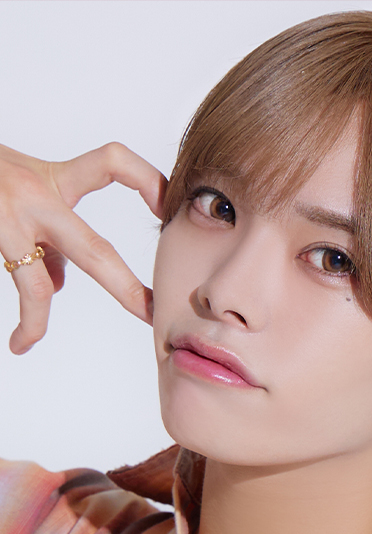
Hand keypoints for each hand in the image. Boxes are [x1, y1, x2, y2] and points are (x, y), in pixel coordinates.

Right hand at [0, 142, 166, 354]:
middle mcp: (35, 196)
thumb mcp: (29, 192)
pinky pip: (19, 289)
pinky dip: (27, 321)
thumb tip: (60, 286)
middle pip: (94, 249)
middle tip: (153, 315)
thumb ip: (52, 237)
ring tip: (63, 344)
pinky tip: (23, 343)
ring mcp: (9, 221)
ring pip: (39, 282)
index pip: (114, 163)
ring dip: (45, 317)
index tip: (167, 211)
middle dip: (126, 289)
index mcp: (56, 179)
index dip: (148, 180)